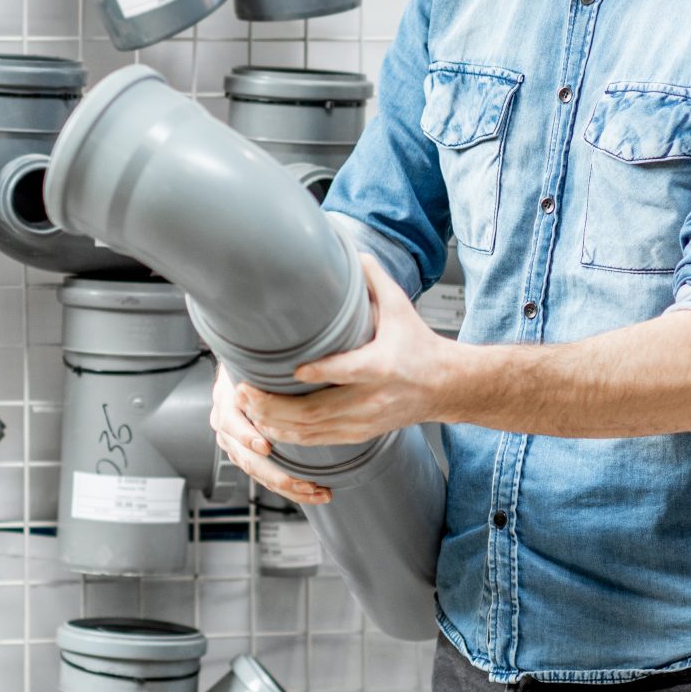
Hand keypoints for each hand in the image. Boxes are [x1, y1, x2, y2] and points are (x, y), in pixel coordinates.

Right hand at [210, 362, 331, 505]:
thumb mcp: (252, 362)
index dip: (246, 436)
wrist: (239, 373)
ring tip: (316, 492)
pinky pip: (264, 477)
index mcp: (225, 402)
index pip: (231, 423)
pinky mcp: (244, 455)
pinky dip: (287, 487)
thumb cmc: (252, 365)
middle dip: (277, 475)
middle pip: (247, 458)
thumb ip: (263, 371)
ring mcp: (233, 444)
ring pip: (257, 473)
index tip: (265, 446)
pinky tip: (310, 492)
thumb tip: (294, 368)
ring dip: (287, 486)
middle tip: (305, 483)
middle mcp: (225, 426)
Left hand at [236, 255, 461, 450]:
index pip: (347, 372)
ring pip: (313, 431)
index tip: (291, 370)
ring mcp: (364, 421)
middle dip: (275, 405)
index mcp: (382, 366)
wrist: (445, 386)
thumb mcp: (401, 308)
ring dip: (275, 422)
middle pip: (318, 411)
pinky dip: (290, 437)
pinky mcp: (360, 434)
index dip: (319, 373)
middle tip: (245, 391)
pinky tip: (267, 426)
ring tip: (247, 407)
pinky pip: (319, 441)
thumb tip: (350, 250)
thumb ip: (374, 279)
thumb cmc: (420, 346)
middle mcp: (371, 399)